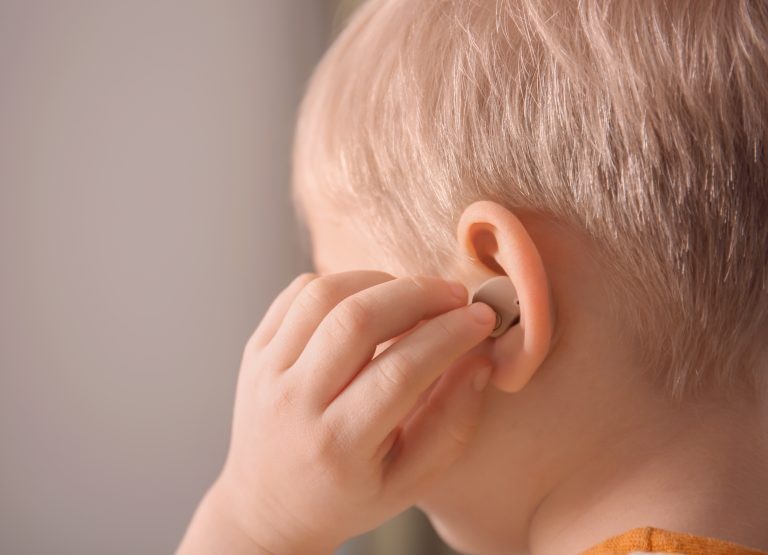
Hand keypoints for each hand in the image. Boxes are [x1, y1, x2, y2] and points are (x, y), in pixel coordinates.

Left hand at [211, 271, 496, 552]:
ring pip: (324, 295)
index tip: (481, 319)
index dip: (449, 336)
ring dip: (379, 281)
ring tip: (413, 296)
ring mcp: (267, 371)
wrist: (268, 505)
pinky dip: (341, 282)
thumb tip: (479, 358)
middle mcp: (294, 403)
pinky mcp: (255, 349)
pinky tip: (369, 299)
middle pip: (357, 320)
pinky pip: (297, 293)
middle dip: (418, 294)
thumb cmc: (346, 495)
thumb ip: (452, 423)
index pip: (400, 372)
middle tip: (454, 295)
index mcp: (337, 447)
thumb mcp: (409, 482)